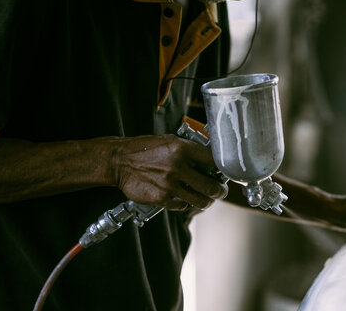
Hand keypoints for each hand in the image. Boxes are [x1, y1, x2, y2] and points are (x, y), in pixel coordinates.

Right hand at [111, 135, 227, 210]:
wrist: (119, 161)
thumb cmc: (146, 149)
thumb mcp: (170, 141)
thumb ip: (190, 150)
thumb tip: (211, 161)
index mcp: (182, 148)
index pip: (214, 161)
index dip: (224, 169)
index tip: (226, 173)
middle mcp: (178, 166)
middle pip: (212, 186)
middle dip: (220, 191)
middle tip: (221, 191)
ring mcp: (169, 184)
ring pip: (200, 200)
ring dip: (207, 201)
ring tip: (207, 199)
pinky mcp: (161, 198)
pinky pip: (182, 205)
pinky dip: (186, 204)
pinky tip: (184, 198)